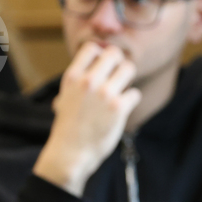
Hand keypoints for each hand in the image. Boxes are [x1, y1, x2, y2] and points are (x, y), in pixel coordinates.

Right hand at [33, 43, 141, 197]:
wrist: (70, 153)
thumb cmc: (68, 126)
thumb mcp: (65, 97)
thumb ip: (79, 79)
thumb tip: (96, 58)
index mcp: (73, 77)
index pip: (92, 48)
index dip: (102, 55)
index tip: (103, 68)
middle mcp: (88, 81)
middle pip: (115, 53)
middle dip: (119, 64)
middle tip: (117, 78)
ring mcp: (104, 94)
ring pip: (129, 68)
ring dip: (128, 79)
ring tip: (122, 91)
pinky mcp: (119, 108)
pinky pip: (135, 93)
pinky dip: (132, 101)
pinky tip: (123, 109)